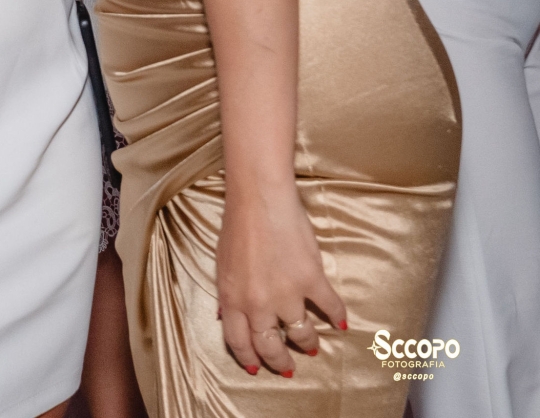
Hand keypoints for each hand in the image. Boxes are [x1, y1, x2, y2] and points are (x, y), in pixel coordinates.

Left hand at [217, 184, 346, 375]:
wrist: (260, 197)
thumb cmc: (237, 223)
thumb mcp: (221, 264)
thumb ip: (228, 294)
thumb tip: (226, 319)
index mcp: (233, 299)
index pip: (239, 343)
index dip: (250, 359)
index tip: (258, 367)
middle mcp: (259, 304)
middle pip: (270, 347)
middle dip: (280, 362)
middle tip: (288, 367)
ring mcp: (287, 293)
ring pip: (301, 334)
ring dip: (307, 343)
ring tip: (311, 346)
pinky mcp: (311, 279)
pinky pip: (329, 307)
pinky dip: (337, 317)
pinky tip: (341, 323)